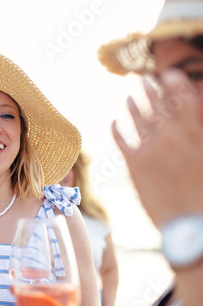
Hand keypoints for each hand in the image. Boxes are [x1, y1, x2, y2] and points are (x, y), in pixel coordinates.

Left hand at [112, 70, 202, 227]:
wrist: (190, 227)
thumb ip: (199, 136)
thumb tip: (194, 120)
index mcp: (194, 135)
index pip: (182, 100)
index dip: (174, 83)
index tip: (168, 74)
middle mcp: (171, 138)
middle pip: (158, 105)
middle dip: (151, 90)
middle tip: (144, 80)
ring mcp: (151, 151)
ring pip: (137, 119)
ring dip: (133, 105)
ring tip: (130, 96)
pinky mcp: (134, 166)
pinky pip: (121, 141)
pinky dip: (117, 129)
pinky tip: (114, 121)